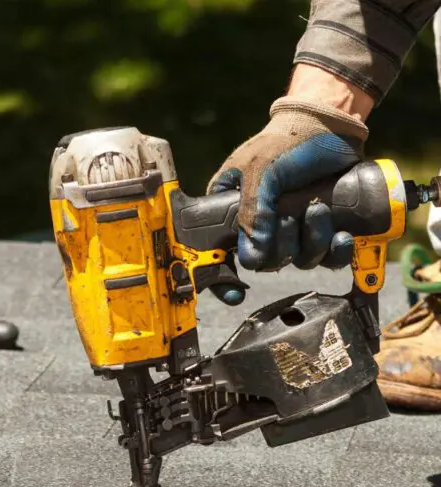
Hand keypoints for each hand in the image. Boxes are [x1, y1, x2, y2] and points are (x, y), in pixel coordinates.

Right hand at [208, 97, 368, 272]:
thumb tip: (251, 255)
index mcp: (231, 211)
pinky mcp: (320, 228)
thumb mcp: (260, 171)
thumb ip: (252, 212)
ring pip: (297, 261)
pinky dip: (335, 252)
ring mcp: (291, 228)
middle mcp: (259, 224)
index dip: (222, 278)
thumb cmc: (287, 139)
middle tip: (290, 217)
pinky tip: (341, 236)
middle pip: (265, 263)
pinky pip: (326, 258)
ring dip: (312, 242)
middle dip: (283, 247)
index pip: (218, 253)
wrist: (331, 123)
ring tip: (319, 210)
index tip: (234, 290)